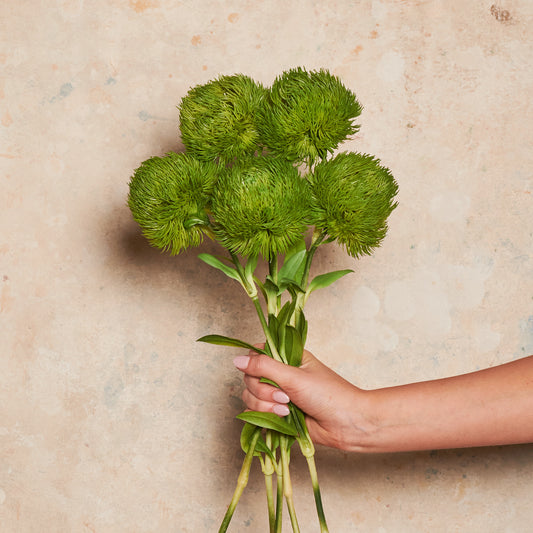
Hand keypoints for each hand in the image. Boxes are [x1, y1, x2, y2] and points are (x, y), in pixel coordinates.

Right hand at [233, 347, 372, 450]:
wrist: (347, 424)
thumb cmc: (328, 395)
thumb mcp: (294, 376)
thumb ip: (264, 367)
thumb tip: (236, 360)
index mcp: (286, 358)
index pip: (256, 355)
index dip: (253, 365)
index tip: (261, 374)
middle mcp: (280, 375)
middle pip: (249, 378)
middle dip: (263, 391)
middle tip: (284, 396)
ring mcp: (279, 395)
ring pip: (251, 397)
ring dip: (265, 405)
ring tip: (287, 409)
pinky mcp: (278, 414)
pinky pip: (258, 414)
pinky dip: (266, 417)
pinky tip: (283, 418)